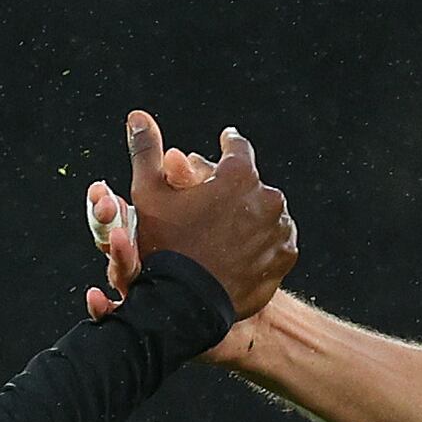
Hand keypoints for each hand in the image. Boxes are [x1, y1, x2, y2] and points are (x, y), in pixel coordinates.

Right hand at [82, 109, 292, 321]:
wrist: (185, 305)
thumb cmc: (164, 247)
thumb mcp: (147, 195)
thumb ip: (147, 151)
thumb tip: (137, 115)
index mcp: (238, 175)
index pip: (237, 147)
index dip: (227, 144)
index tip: (224, 143)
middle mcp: (267, 198)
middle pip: (252, 183)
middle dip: (235, 188)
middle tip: (216, 201)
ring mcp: (280, 230)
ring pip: (266, 212)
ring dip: (250, 215)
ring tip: (227, 230)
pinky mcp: (284, 258)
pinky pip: (275, 241)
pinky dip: (261, 242)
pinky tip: (240, 250)